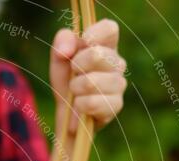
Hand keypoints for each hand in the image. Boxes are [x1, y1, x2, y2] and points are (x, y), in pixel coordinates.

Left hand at [50, 19, 126, 133]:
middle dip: (76, 67)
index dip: (93, 34)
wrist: (67, 114)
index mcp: (106, 46)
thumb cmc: (67, 81)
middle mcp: (117, 63)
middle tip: (73, 75)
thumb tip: (66, 50)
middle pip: (96, 55)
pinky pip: (92, 103)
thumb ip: (62, 42)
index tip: (82, 45)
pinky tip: (79, 107)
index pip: (109, 29)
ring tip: (75, 93)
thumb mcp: (59, 58)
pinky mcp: (116, 105)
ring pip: (91, 81)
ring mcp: (119, 84)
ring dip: (75, 88)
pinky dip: (79, 106)